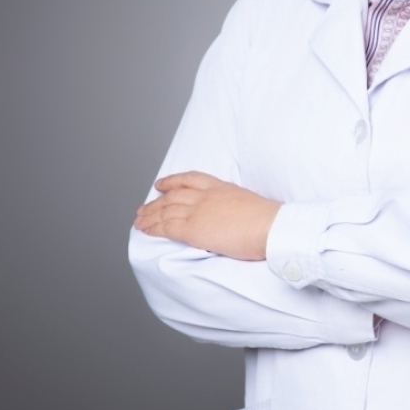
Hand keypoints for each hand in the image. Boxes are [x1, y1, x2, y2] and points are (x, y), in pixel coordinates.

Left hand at [133, 172, 280, 259]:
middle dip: (155, 202)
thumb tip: (233, 218)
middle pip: (172, 196)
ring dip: (149, 215)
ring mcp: (198, 211)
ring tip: (139, 220)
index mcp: (221, 187)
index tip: (161, 184)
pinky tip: (145, 229)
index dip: (172, 181)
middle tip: (143, 208)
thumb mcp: (249, 204)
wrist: (271, 226)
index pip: (190, 179)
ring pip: (165, 210)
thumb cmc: (269, 220)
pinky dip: (153, 227)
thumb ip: (234, 207)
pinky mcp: (193, 229)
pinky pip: (166, 227)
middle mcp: (206, 196)